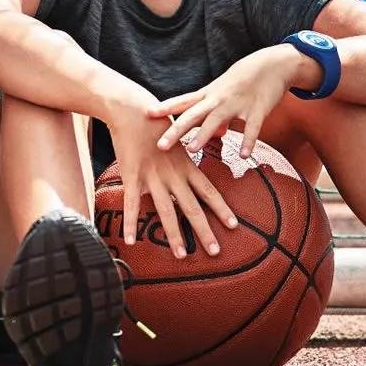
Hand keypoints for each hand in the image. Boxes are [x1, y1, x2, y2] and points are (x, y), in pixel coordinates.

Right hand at [106, 105, 237, 258]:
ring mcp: (153, 177)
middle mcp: (174, 174)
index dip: (221, 209)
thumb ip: (185, 153)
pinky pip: (132, 204)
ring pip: (166, 211)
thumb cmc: (155, 121)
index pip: (208, 191)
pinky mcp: (133, 176)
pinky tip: (131, 240)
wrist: (133, 110)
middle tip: (215, 251)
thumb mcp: (178, 137)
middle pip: (192, 207)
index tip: (233, 225)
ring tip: (182, 255)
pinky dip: (131, 223)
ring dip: (174, 234)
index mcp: (186, 165)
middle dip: (204, 230)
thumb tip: (192, 160)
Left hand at [147, 45, 301, 157]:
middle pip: (193, 115)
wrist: (273, 64)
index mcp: (209, 94)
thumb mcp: (225, 92)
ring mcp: (237, 104)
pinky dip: (247, 142)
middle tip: (160, 145)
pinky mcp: (257, 110)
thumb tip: (214, 134)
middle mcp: (219, 99)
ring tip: (192, 149)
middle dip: (176, 130)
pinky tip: (243, 155)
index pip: (183, 101)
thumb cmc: (246, 78)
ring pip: (216, 120)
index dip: (165, 108)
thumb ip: (216, 113)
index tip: (147, 114)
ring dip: (203, 135)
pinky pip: (252, 128)